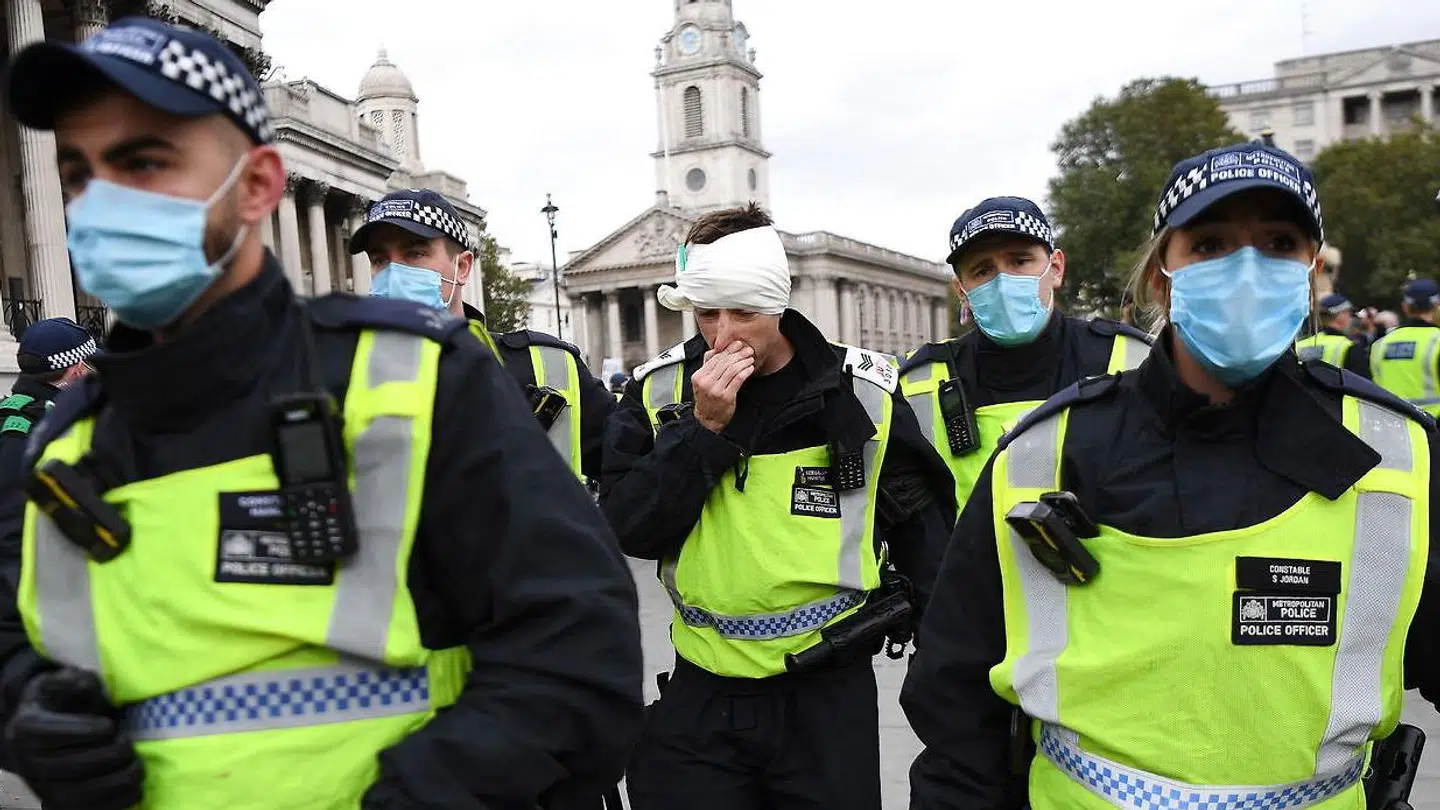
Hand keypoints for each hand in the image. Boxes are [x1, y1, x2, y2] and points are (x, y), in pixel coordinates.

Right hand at [4, 669, 142, 809]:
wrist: (51, 735)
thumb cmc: (64, 704)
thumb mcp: (63, 683)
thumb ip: (74, 680)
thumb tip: (85, 684)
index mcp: (26, 729)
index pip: (49, 734)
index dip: (83, 730)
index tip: (109, 725)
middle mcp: (30, 763)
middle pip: (70, 767)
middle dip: (109, 755)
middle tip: (128, 742)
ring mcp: (45, 789)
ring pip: (81, 794)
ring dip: (118, 779)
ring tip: (136, 763)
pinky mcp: (62, 807)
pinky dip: (119, 801)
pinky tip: (136, 785)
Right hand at [692, 341, 754, 432]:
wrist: (707, 420)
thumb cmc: (707, 400)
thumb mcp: (702, 381)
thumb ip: (708, 365)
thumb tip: (715, 349)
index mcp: (699, 376)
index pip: (715, 358)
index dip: (727, 350)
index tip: (737, 344)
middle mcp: (706, 382)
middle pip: (724, 362)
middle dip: (738, 354)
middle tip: (747, 349)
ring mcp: (715, 390)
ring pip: (731, 370)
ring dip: (743, 362)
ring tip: (750, 358)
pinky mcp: (726, 397)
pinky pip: (737, 380)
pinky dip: (745, 372)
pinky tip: (749, 368)